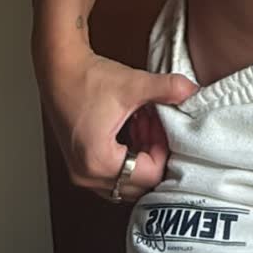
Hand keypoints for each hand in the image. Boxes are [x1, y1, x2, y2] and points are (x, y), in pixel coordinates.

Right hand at [36, 49, 199, 204]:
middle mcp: (86, 175)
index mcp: (99, 162)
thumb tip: (193, 92)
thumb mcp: (133, 84)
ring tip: (142, 124)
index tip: (164, 127)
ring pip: (125, 180)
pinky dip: (127, 155)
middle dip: (153, 154)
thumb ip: (168, 89)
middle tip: (154, 125)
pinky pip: (112, 173)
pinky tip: (130, 128)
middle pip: (137, 183)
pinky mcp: (80, 164)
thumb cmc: (87, 78)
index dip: (164, 151)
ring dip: (141, 156)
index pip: (148, 176)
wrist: (59, 68)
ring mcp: (81, 172)